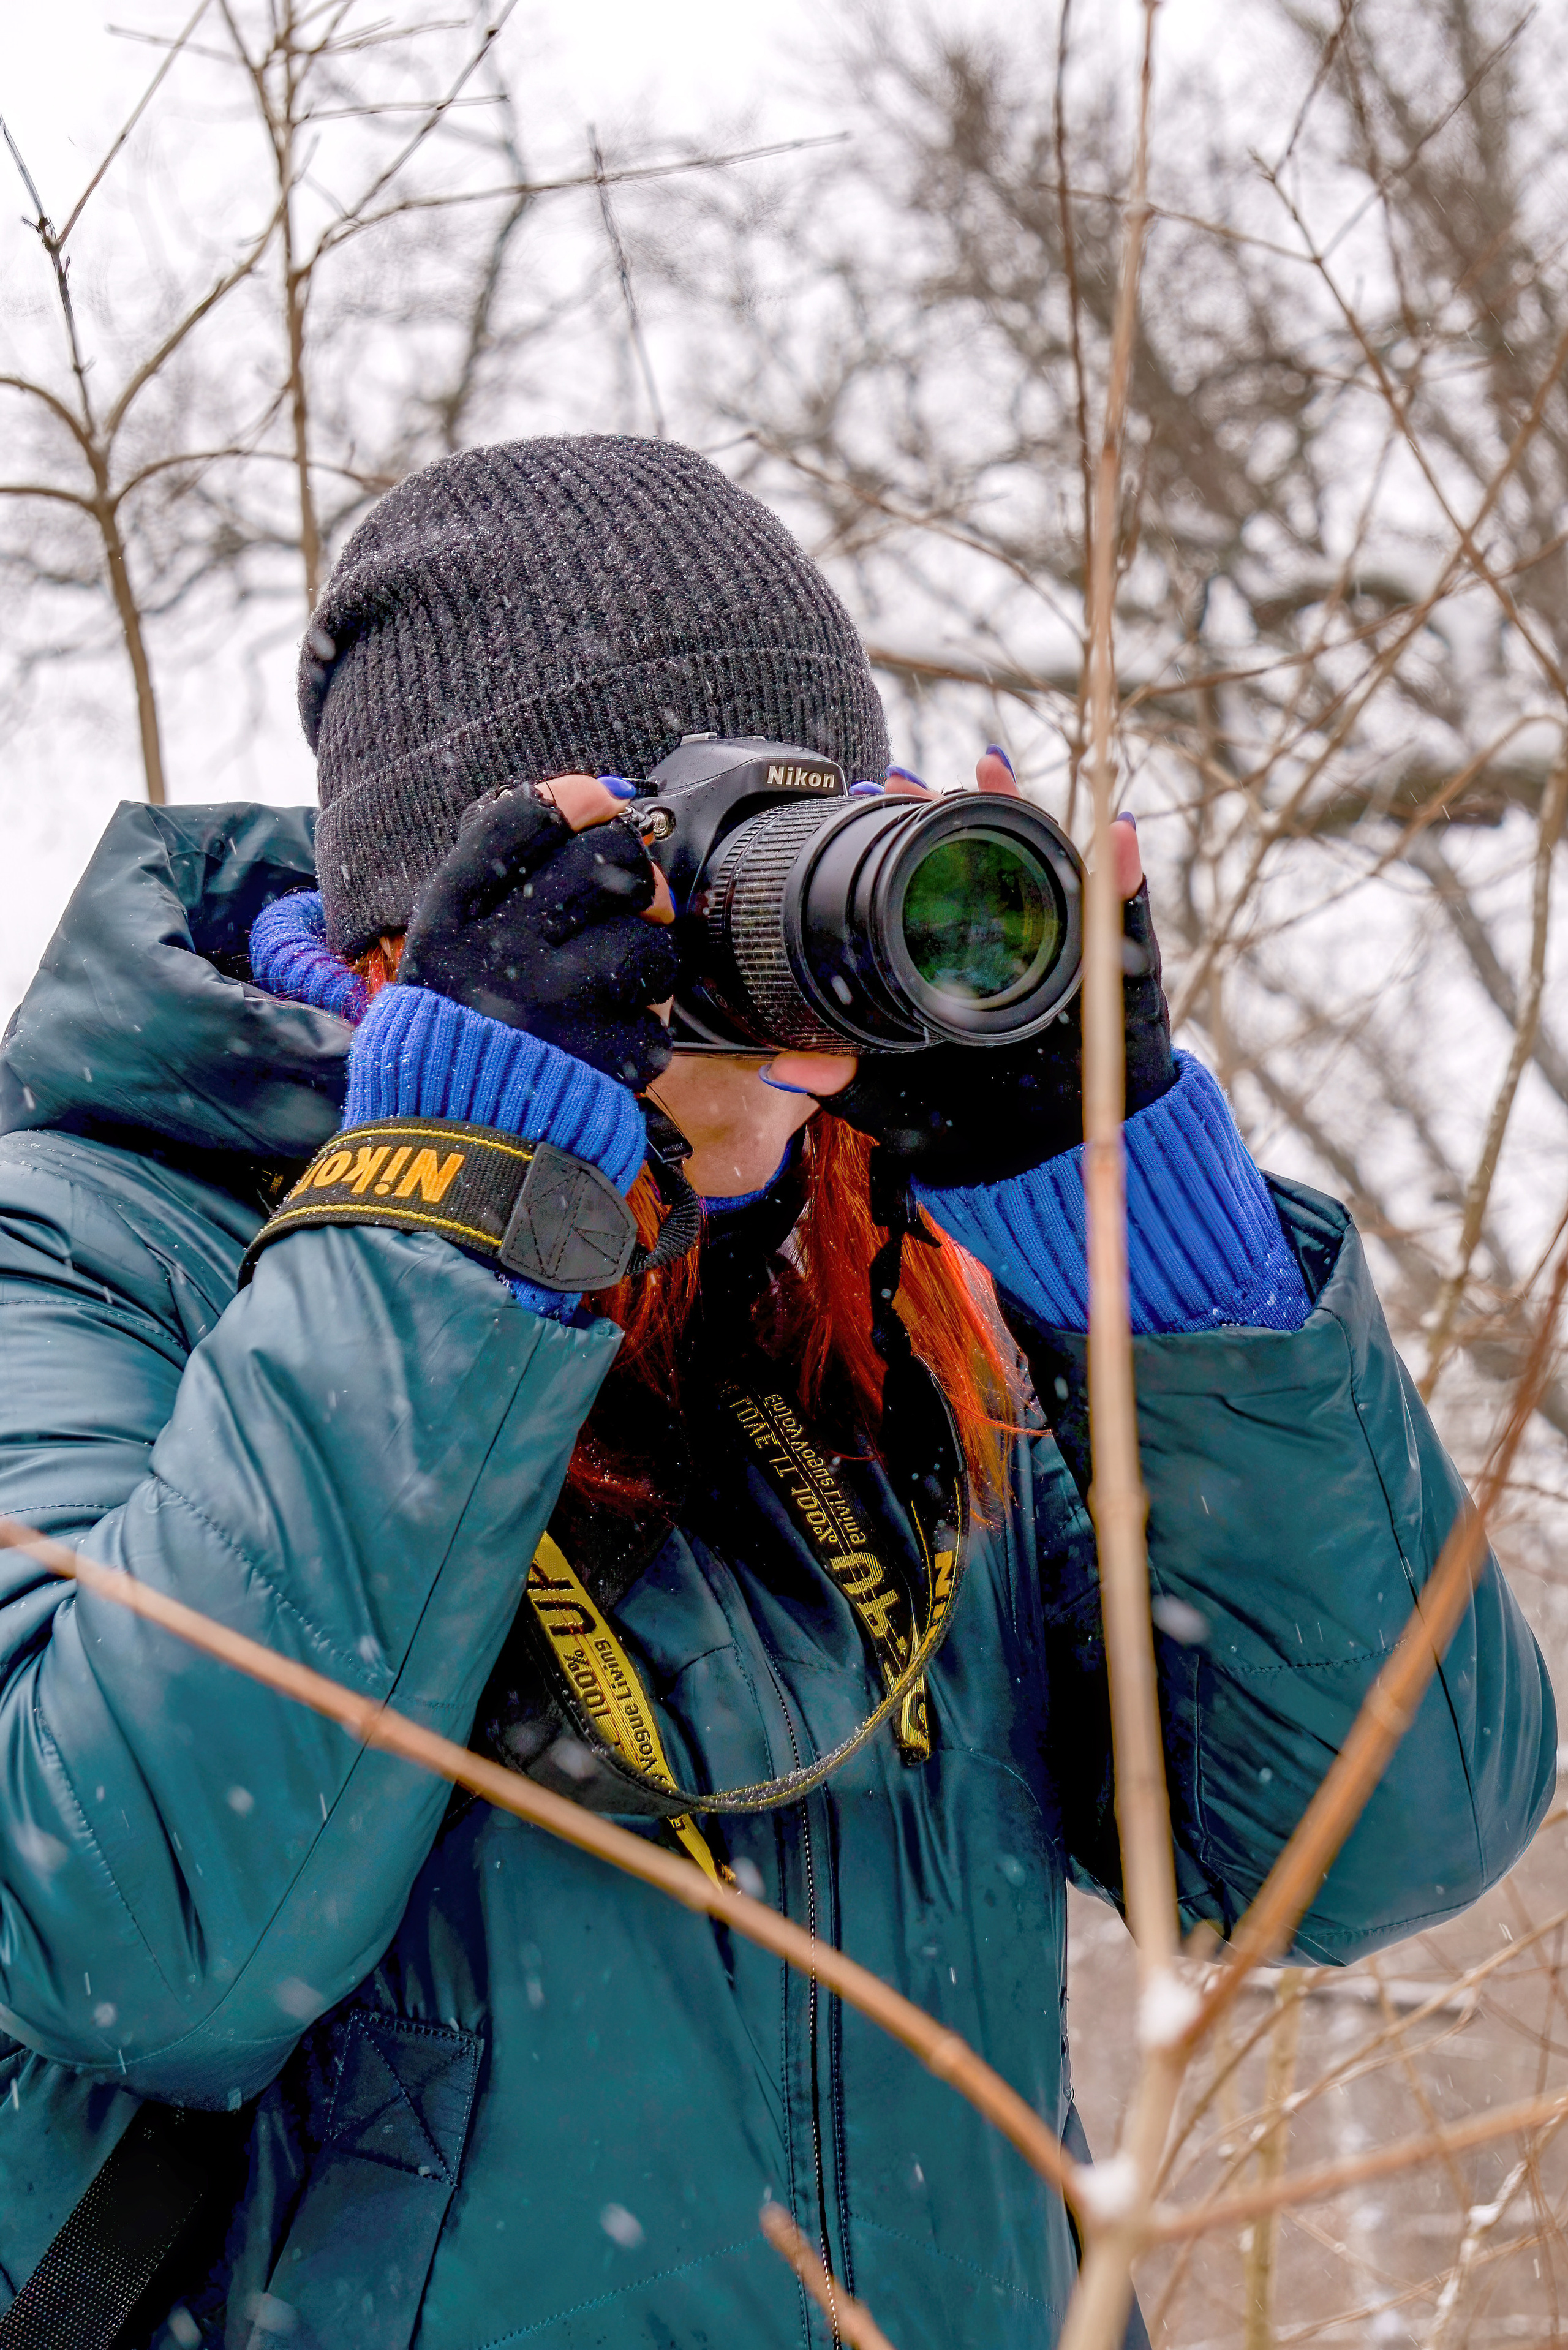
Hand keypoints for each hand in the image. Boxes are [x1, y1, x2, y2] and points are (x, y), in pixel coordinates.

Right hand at [399, 775, 679, 1090]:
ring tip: (624, 985)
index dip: (577, 799)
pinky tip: (610, 1047)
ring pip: (648, 941)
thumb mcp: (443, 953)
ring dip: (652, 959)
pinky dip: (644, 1037)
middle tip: (638, 899)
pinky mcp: (598, 1063)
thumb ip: (497, 884)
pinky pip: (657, 1025)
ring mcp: (552, 1009)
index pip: (520, 822)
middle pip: (604, 863)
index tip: (602, 802)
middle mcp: (496, 956)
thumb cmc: (457, 1037)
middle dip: (636, 874)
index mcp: (449, 923)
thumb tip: (591, 799)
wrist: (451, 1146)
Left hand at [768, 753, 1174, 1188]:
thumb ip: (846, 1077)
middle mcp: (1013, 945)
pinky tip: (1116, 835)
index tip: (870, 796)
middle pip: (988, 860)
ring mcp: (1066, 955)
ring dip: (1027, 817)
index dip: (908, 838)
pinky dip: (1124, 876)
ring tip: (994, 769)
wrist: (1044, 1176)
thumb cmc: (972, 1131)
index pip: (936, 882)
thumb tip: (780, 1065)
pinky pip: (1127, 922)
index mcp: (962, 962)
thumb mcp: (898, 1101)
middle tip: (912, 778)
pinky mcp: (1117, 981)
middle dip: (955, 811)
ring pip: (1049, 870)